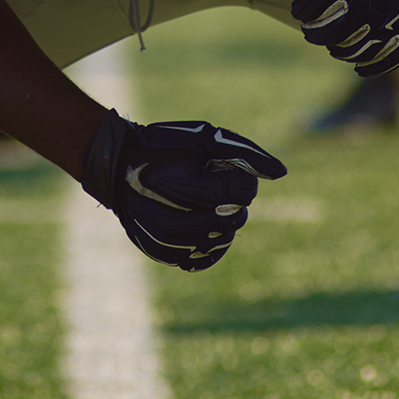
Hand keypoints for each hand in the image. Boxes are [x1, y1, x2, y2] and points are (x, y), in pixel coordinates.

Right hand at [78, 107, 286, 271]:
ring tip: (206, 206)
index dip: (241, 180)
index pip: (243, 192)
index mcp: (192, 186)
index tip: (224, 170)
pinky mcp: (160, 251)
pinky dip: (208, 247)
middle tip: (215, 188)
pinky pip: (197, 260)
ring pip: (219, 241)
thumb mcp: (205, 138)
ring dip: (222, 224)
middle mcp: (179, 216)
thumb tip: (281, 173)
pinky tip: (205, 230)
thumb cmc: (165, 146)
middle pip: (235, 219)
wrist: (117, 166)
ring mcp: (168, 239)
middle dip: (234, 203)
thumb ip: (246, 153)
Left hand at [281, 0, 398, 75]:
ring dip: (340, 49)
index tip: (300, 12)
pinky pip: (394, 57)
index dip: (305, 11)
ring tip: (333, 44)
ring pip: (360, 48)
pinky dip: (373, 65)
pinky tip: (359, 66)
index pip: (318, 6)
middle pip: (336, 31)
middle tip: (310, 31)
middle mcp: (378, 1)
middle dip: (317, 33)